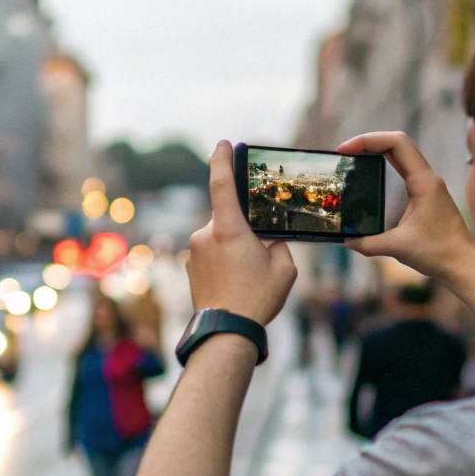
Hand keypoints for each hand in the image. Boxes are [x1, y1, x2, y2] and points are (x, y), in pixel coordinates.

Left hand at [188, 141, 296, 324]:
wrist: (226, 331)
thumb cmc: (257, 299)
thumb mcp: (284, 267)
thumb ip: (276, 244)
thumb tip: (266, 240)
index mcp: (228, 228)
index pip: (221, 183)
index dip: (221, 159)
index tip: (222, 144)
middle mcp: (205, 234)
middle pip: (227, 218)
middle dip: (243, 230)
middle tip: (257, 256)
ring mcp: (193, 251)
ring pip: (219, 237)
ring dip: (234, 248)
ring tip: (247, 277)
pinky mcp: (190, 266)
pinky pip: (211, 254)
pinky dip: (224, 262)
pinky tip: (235, 283)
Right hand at [338, 132, 474, 311]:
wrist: (463, 265)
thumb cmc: (438, 253)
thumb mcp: (396, 247)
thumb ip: (366, 243)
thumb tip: (344, 240)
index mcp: (424, 182)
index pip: (396, 144)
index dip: (368, 140)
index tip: (345, 151)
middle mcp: (428, 178)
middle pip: (397, 144)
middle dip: (369, 143)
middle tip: (343, 153)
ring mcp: (428, 185)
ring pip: (401, 155)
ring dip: (377, 151)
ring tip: (353, 159)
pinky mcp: (427, 195)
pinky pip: (404, 169)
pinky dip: (385, 165)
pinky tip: (370, 176)